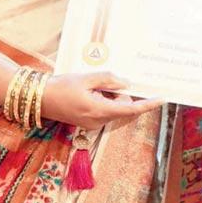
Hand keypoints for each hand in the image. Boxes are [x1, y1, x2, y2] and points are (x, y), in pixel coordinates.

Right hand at [41, 71, 164, 129]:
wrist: (40, 99)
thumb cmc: (61, 87)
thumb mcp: (86, 78)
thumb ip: (108, 80)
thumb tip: (126, 84)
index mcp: (99, 110)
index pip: (130, 108)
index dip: (147, 104)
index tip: (161, 99)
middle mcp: (98, 121)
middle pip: (122, 107)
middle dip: (120, 93)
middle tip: (101, 83)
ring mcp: (93, 124)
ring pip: (114, 108)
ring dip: (109, 96)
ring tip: (90, 87)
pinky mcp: (88, 123)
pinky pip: (105, 111)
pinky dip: (103, 101)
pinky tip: (88, 93)